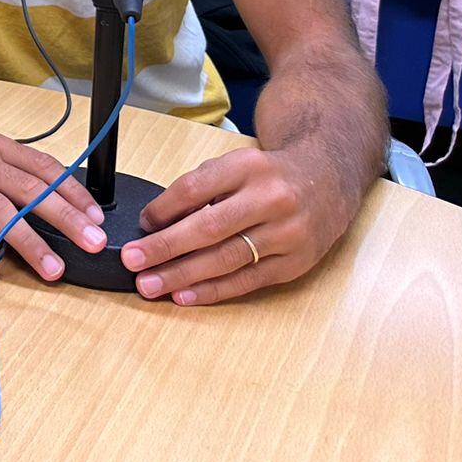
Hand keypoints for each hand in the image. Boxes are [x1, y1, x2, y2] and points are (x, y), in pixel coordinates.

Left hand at [122, 144, 358, 305]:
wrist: (328, 179)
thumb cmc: (270, 175)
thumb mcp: (236, 165)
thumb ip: (201, 189)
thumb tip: (158, 222)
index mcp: (248, 167)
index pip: (196, 188)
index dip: (164, 209)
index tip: (141, 226)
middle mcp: (270, 198)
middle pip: (209, 227)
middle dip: (166, 247)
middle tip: (133, 261)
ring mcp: (287, 233)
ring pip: (226, 258)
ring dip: (183, 275)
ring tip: (150, 284)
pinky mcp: (295, 262)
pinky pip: (247, 281)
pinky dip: (213, 290)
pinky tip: (185, 295)